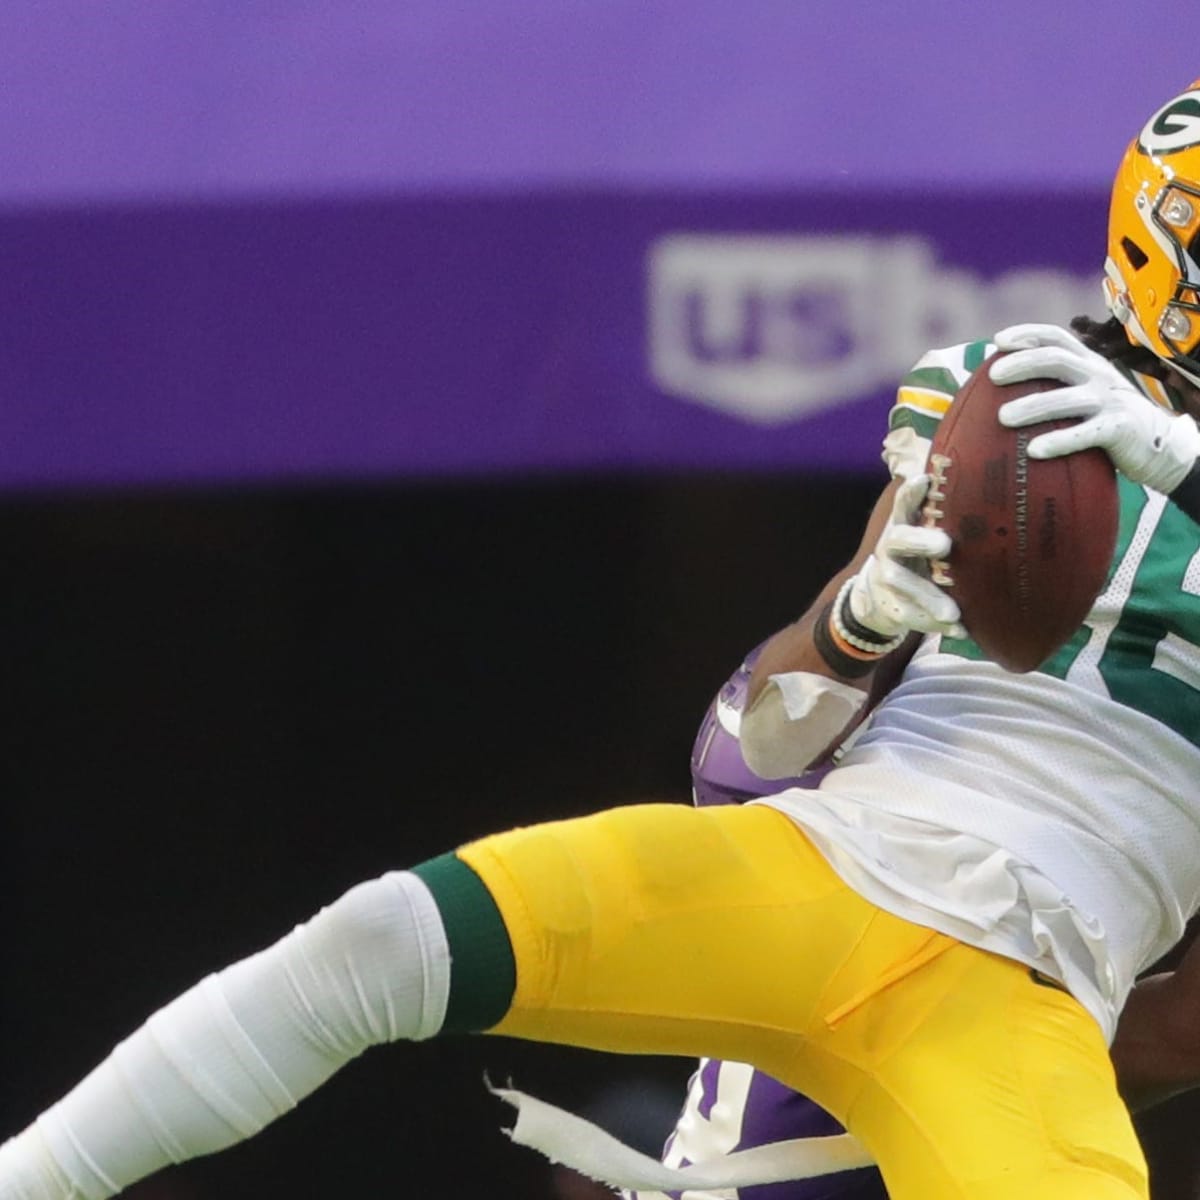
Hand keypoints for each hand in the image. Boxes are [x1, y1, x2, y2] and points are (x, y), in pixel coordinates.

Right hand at [848, 474, 965, 639]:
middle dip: (920, 541)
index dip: (912, 491)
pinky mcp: (891, 607)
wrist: (878, 599)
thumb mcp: (922, 533)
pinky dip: (935, 625)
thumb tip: (987, 481)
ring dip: (929, 598)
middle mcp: (890, 549)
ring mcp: (887, 579)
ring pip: (903, 585)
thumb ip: (942, 516)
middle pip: (899, 540)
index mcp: (903, 526)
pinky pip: (912, 618)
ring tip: (953, 612)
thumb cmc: (917, 559)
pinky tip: (960, 630)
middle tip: (945, 545)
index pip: (904, 503)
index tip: (925, 478)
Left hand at [991, 323, 1199, 493]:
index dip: (1028, 334)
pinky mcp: (1119, 428)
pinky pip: (1086, 434)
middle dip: (1023, 363)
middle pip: (1057, 360)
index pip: (1056, 337)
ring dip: (1033, 406)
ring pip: (1068, 398)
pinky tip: (1034, 451)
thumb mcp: (1083, 394)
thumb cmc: (1104, 420)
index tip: (999, 341)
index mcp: (1087, 362)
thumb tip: (992, 397)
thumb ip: (1052, 388)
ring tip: (1003, 417)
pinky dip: (1060, 441)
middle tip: (993, 376)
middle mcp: (1098, 374)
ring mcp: (1110, 400)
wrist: (1157, 445)